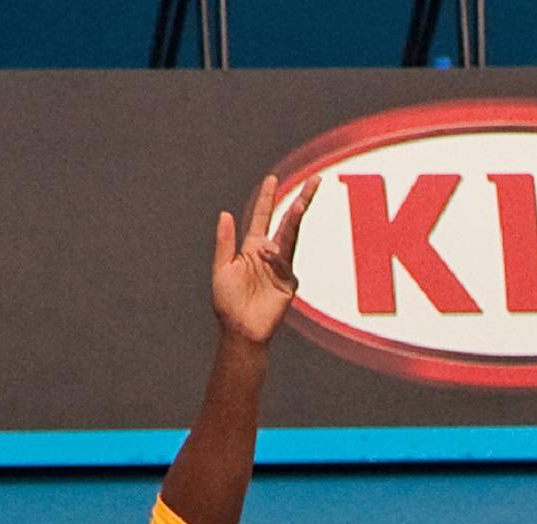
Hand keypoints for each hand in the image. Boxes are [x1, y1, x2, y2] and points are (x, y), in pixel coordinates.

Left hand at [212, 174, 318, 345]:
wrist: (240, 331)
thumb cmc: (227, 303)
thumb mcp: (221, 269)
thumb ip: (225, 242)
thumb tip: (225, 214)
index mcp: (253, 248)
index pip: (263, 217)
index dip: (267, 198)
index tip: (272, 178)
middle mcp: (269, 254)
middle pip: (287, 221)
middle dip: (301, 201)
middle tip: (314, 180)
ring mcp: (281, 267)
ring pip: (291, 237)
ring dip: (295, 220)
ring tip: (300, 204)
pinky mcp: (288, 283)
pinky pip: (285, 263)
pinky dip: (277, 256)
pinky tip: (268, 253)